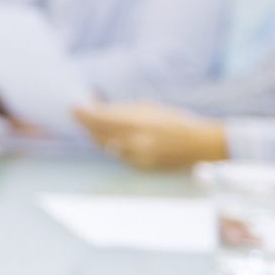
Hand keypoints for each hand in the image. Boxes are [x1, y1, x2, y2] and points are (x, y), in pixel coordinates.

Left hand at [76, 102, 227, 168]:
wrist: (201, 145)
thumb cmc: (178, 121)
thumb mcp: (152, 109)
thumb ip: (127, 110)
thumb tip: (103, 107)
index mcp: (138, 122)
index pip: (101, 118)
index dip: (84, 113)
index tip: (74, 107)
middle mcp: (134, 141)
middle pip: (99, 133)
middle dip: (86, 124)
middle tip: (79, 114)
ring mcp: (137, 156)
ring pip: (106, 146)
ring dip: (96, 135)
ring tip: (91, 125)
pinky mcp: (140, 167)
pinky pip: (118, 155)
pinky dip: (111, 146)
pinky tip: (107, 138)